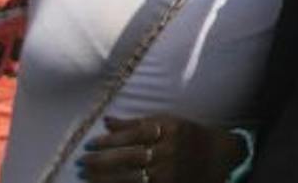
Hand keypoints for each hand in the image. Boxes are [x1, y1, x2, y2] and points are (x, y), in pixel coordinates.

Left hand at [78, 114, 243, 181]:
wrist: (216, 156)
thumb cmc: (187, 136)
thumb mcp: (168, 122)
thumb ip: (137, 123)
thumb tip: (106, 121)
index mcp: (170, 129)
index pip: (134, 135)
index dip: (109, 140)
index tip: (90, 144)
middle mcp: (169, 151)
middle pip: (129, 157)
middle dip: (101, 161)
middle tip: (81, 162)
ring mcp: (168, 172)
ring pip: (129, 177)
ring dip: (104, 178)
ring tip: (86, 176)